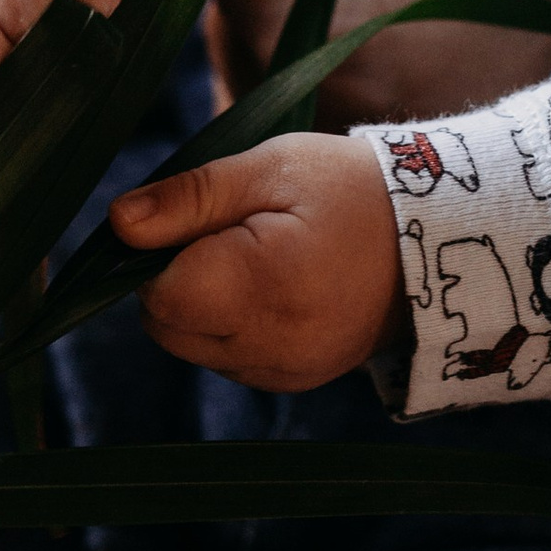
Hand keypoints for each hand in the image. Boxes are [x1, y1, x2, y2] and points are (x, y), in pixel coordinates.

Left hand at [112, 129, 403, 391]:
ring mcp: (283, 373)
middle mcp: (269, 348)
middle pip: (166, 325)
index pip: (155, 292)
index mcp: (261, 288)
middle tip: (232, 233)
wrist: (433, 239)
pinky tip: (273, 287)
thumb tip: (117, 224)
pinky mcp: (293, 381)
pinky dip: (231, 325)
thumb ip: (189, 198)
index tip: (202, 218)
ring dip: (202, 303)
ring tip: (260, 257)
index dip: (158, 252)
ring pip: (191, 345)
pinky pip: (227, 359)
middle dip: (177, 278)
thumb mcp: (268, 169)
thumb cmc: (347, 189)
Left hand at [217, 0, 550, 123]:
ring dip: (297, 19)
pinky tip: (393, 57)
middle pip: (232, 10)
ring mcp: (312, 153)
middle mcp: (289, 104)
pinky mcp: (343, 180)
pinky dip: (320, 73)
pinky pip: (292, 110)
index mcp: (307, 26)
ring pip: (259, 60)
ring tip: (392, 1)